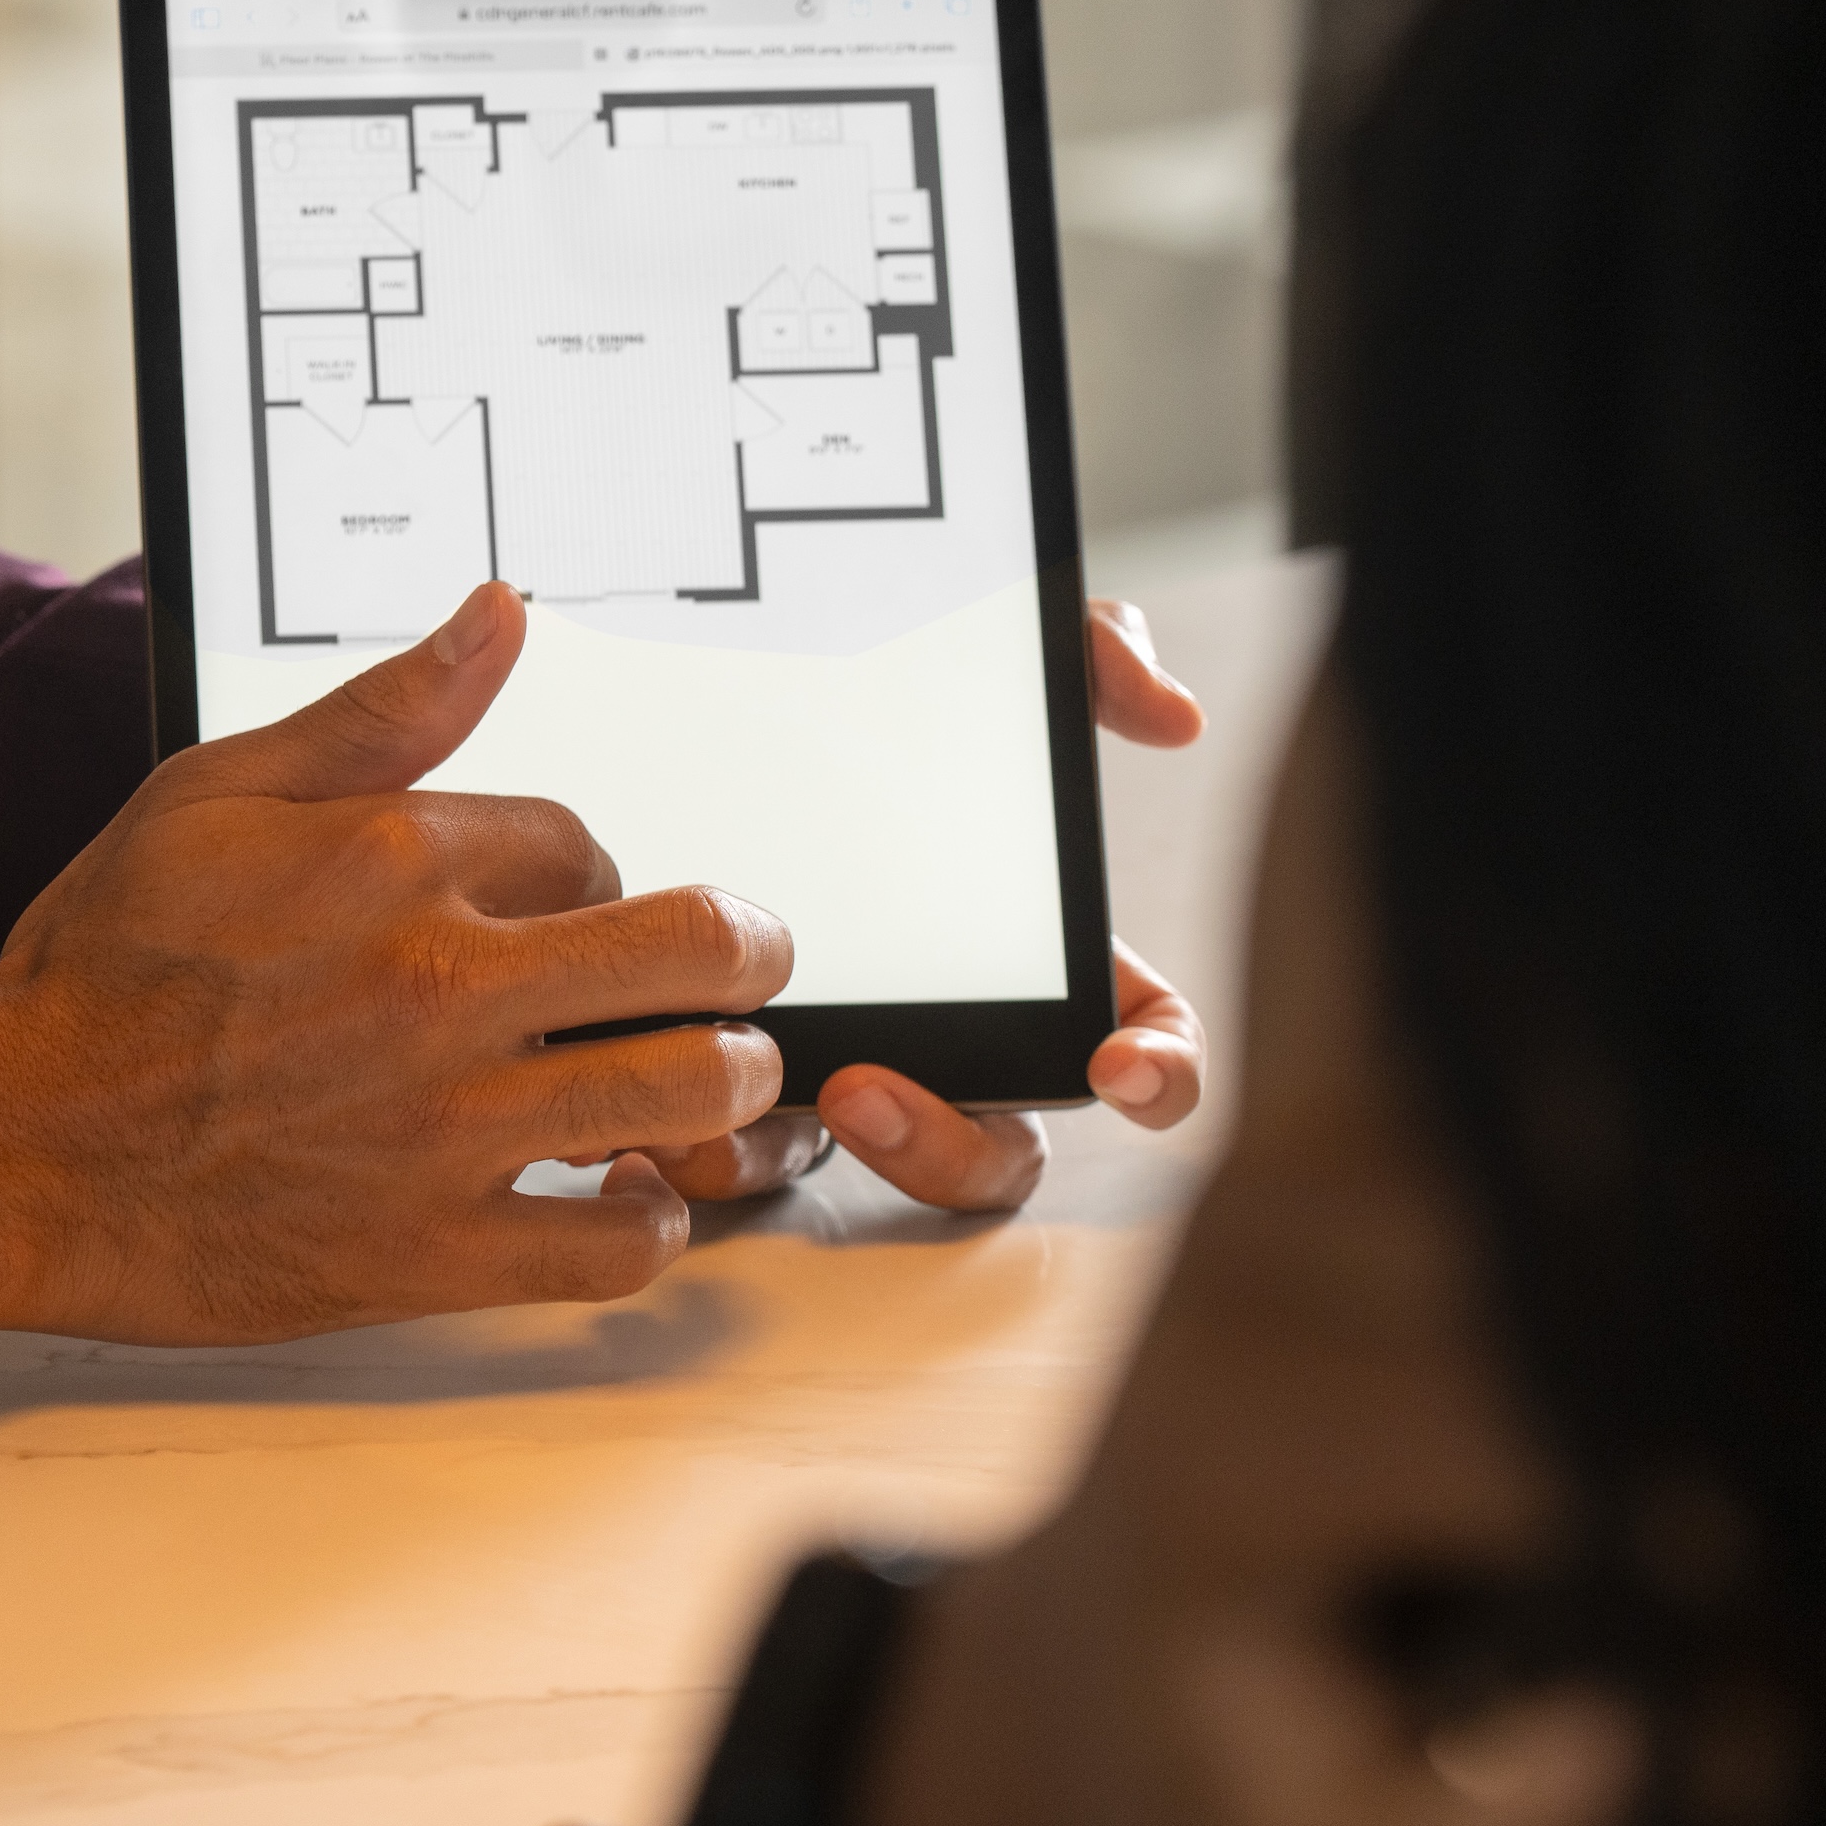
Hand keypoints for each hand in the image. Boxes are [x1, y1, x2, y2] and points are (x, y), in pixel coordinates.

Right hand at [0, 581, 791, 1345]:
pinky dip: (647, 1220)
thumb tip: (502, 615)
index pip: (594, 843)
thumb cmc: (102, 971)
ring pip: (693, 1093)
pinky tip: (617, 1193)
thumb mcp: (217, 792)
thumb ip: (381, 710)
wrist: (13, 1146)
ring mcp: (448, 1126)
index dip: (602, 874)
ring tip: (703, 1085)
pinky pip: (619, 1243)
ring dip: (726, 1087)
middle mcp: (442, 985)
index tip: (572, 911)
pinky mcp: (434, 1251)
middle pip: (703, 952)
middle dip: (749, 956)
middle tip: (740, 976)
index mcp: (399, 859)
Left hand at [656, 599, 1216, 1215]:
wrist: (680, 713)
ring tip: (741, 1113)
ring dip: (805, 1158)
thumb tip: (1174, 715)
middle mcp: (950, 1035)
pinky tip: (651, 1138)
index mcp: (1032, 962)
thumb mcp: (986, 660)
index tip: (1120, 1068)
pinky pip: (737, 1160)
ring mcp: (844, 1064)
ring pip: (851, 1165)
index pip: (1141, 1043)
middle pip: (995, 1147)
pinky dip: (703, 1163)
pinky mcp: (737, 1084)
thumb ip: (1090, 660)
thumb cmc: (868, 709)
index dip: (1159, 1073)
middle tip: (862, 1089)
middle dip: (944, 1144)